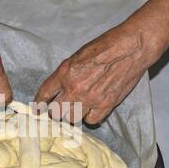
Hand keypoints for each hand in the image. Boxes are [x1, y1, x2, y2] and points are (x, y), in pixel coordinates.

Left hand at [34, 23, 162, 123]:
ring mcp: (90, 99)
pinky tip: (92, 109)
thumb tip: (57, 90)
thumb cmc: (104, 47)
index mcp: (64, 73)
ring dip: (72, 114)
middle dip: (56, 111)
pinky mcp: (106, 105)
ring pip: (71, 119)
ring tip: (77, 107)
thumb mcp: (76, 56)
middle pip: (56, 112)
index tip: (37, 109)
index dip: (38, 104)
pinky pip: (91, 120)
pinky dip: (90, 117)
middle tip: (61, 107)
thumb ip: (65, 74)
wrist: (131, 48)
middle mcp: (75, 89)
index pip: (44, 94)